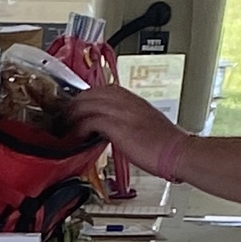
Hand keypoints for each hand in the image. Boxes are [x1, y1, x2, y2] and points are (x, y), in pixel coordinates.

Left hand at [63, 78, 185, 172]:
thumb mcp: (144, 124)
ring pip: (86, 104)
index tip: (74, 109)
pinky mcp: (118, 126)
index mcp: (132, 98)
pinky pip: (90, 121)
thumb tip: (111, 129)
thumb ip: (126, 121)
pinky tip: (75, 137)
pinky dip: (78, 129)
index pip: (100, 90)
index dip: (83, 98)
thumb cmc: (164, 144)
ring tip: (63, 127)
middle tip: (63, 118)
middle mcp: (126, 100)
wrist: (178, 151)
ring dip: (71, 116)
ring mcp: (121, 111)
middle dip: (72, 105)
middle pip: (89, 94)